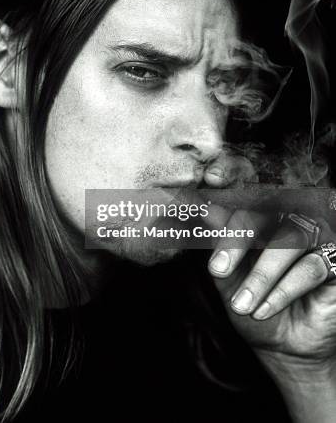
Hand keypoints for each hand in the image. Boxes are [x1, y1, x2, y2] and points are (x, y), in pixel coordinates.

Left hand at [203, 153, 335, 367]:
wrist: (282, 346)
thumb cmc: (251, 302)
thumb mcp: (226, 274)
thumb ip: (216, 241)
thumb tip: (203, 208)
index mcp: (258, 210)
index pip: (246, 182)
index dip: (231, 173)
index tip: (210, 179)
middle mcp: (290, 214)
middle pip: (265, 209)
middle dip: (238, 238)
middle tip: (217, 270)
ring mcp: (317, 233)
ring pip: (289, 238)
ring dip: (261, 276)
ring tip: (241, 305)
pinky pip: (311, 266)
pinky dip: (283, 290)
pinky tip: (263, 309)